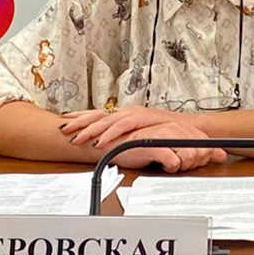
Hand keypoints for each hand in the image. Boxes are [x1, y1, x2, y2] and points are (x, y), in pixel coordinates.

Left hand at [61, 106, 182, 148]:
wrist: (190, 128)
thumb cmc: (163, 133)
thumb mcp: (138, 134)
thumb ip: (123, 136)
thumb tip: (103, 142)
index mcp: (123, 114)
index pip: (98, 114)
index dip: (80, 117)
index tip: (64, 121)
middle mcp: (127, 111)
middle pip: (98, 115)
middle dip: (79, 122)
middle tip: (63, 129)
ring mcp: (134, 114)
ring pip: (108, 120)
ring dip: (92, 130)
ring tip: (78, 138)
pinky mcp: (143, 120)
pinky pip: (124, 128)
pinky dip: (112, 135)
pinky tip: (102, 141)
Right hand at [109, 121, 227, 172]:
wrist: (114, 146)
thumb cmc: (141, 146)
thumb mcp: (174, 147)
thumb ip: (200, 149)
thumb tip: (222, 154)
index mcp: (179, 127)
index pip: (206, 144)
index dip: (201, 157)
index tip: (188, 161)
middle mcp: (173, 128)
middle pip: (201, 152)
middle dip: (192, 163)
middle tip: (175, 162)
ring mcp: (164, 135)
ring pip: (190, 156)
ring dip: (180, 166)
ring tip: (166, 162)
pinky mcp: (154, 146)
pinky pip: (174, 161)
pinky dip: (169, 167)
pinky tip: (160, 164)